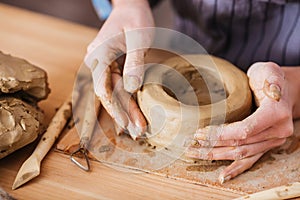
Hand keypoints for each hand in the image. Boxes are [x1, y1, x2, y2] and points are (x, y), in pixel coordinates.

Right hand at [84, 0, 153, 138]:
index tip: (125, 124)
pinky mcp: (113, 67)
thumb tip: (132, 88)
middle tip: (138, 132)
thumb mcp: (138, 37)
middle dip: (124, 113)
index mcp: (99, 54)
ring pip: (115, 93)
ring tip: (139, 127)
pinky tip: (134, 113)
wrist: (131, 7)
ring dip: (127, 110)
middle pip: (110, 94)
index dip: (114, 108)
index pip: (103, 88)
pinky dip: (128, 100)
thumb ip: (135, 62)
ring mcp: (104, 66)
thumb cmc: (135, 18)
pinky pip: (119, 86)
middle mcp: (98, 62)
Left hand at [186, 62, 299, 182]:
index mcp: (276, 115)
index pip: (245, 130)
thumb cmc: (271, 78)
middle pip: (240, 144)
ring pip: (241, 154)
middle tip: (191, 144)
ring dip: (217, 156)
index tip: (201, 133)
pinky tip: (223, 175)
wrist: (284, 90)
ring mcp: (271, 142)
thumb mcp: (270, 71)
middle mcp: (276, 132)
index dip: (222, 134)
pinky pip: (250, 160)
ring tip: (195, 154)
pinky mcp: (265, 145)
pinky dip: (236, 169)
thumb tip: (273, 92)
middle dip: (213, 145)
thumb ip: (271, 80)